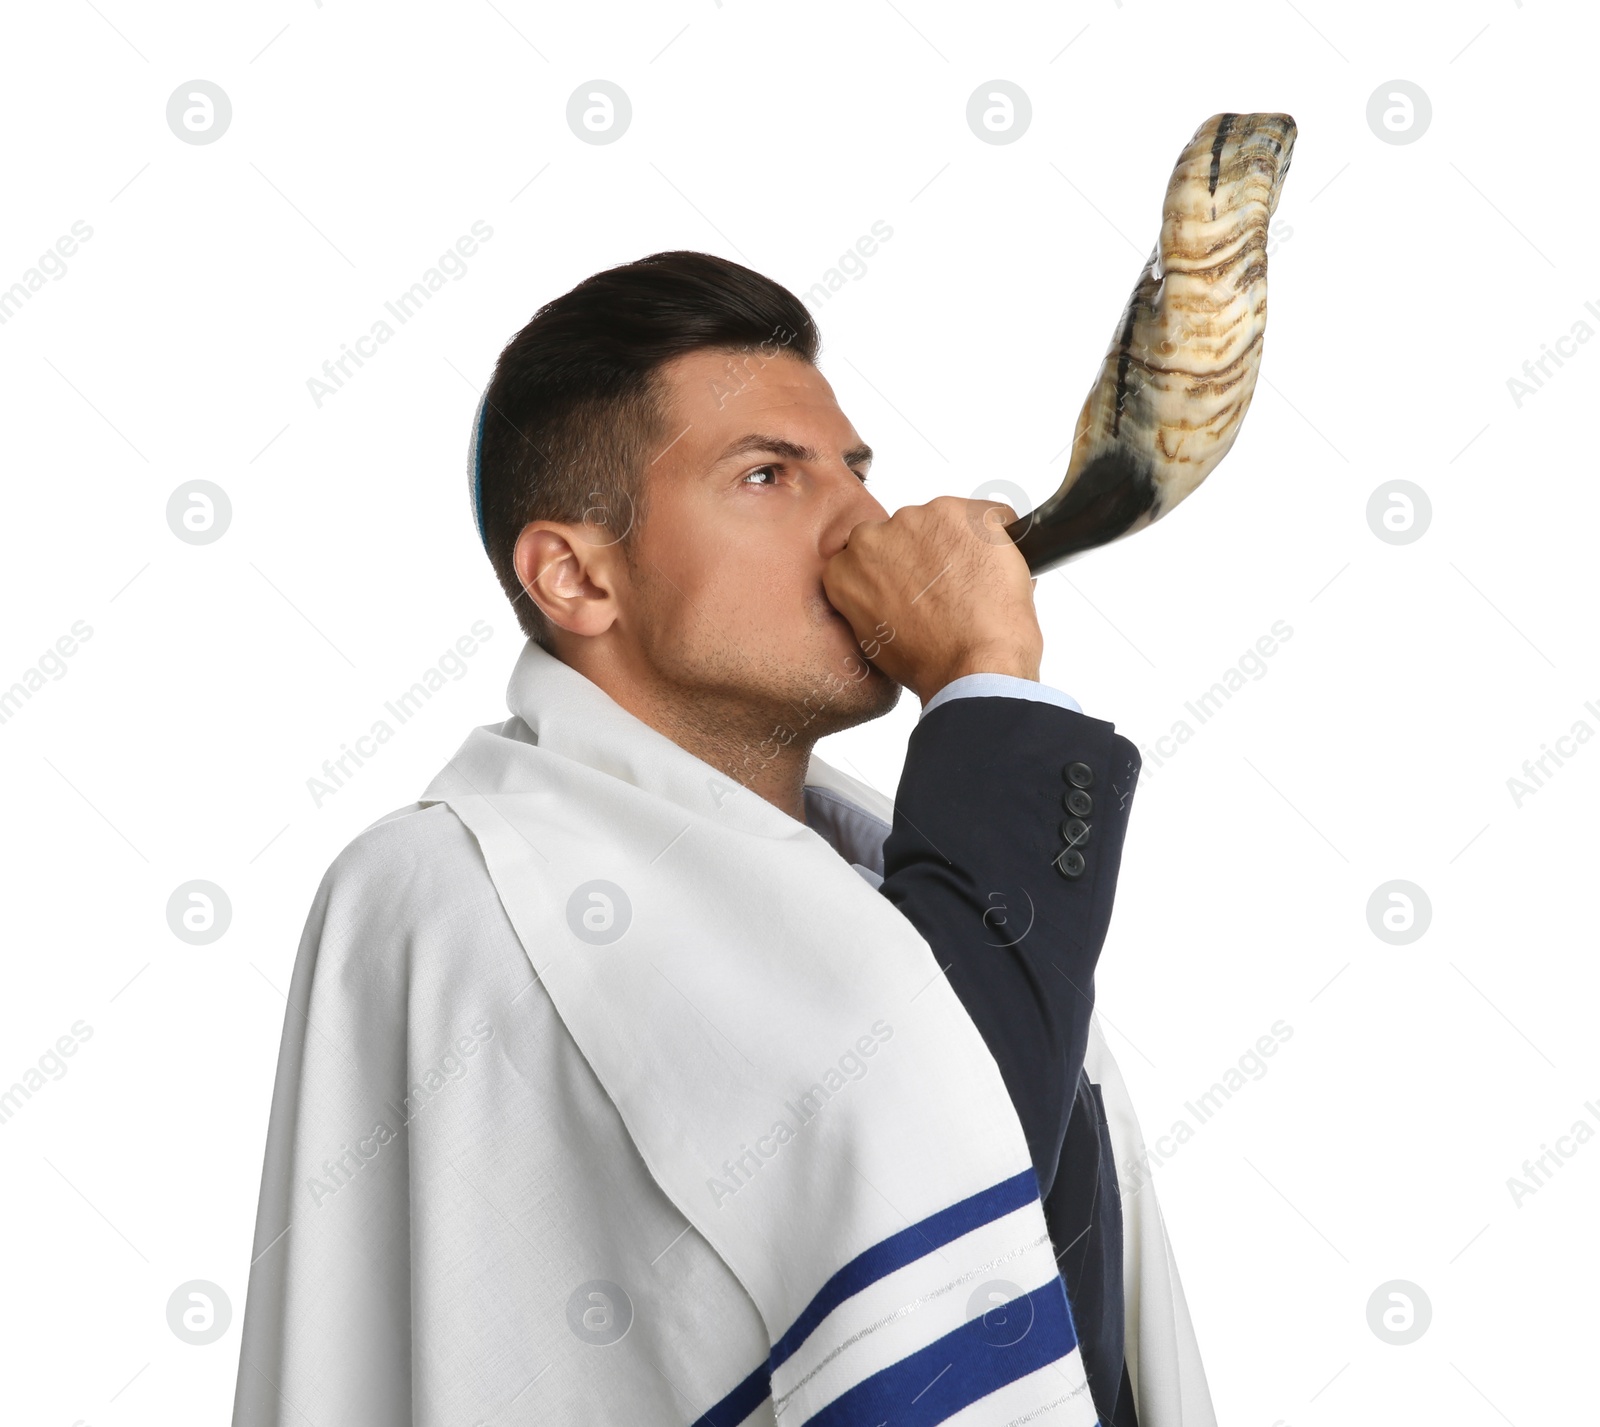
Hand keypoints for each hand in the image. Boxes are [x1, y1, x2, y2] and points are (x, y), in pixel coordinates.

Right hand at [822, 496, 1043, 705]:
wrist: (973, 665)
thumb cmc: (931, 663)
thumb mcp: (876, 640)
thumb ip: (872, 601)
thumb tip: (890, 592)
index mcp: (846, 569)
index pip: (869, 554)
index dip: (899, 569)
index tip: (917, 583)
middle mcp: (874, 536)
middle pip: (905, 533)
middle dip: (926, 553)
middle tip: (950, 588)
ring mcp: (919, 520)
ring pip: (944, 522)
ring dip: (960, 544)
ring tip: (976, 585)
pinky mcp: (963, 514)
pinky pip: (991, 516)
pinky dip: (1000, 538)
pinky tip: (1000, 571)